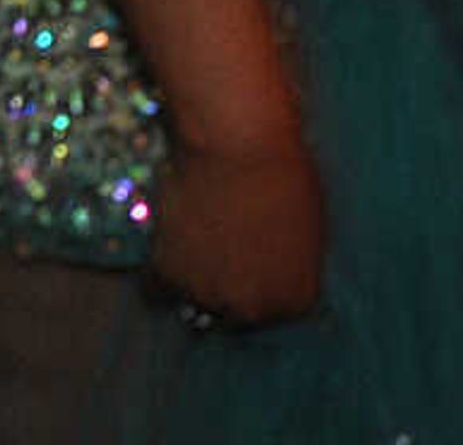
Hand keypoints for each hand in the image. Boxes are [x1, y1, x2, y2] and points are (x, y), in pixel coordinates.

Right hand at [148, 128, 326, 327]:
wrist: (238, 148)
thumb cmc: (285, 177)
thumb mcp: (307, 230)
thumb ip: (288, 262)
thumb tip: (268, 265)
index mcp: (296, 300)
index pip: (274, 311)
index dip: (259, 285)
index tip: (250, 263)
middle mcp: (253, 309)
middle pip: (233, 314)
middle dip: (227, 290)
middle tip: (220, 254)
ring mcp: (208, 295)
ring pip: (193, 302)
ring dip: (193, 281)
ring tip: (192, 246)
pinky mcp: (168, 273)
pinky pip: (155, 288)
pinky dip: (159, 274)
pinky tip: (165, 250)